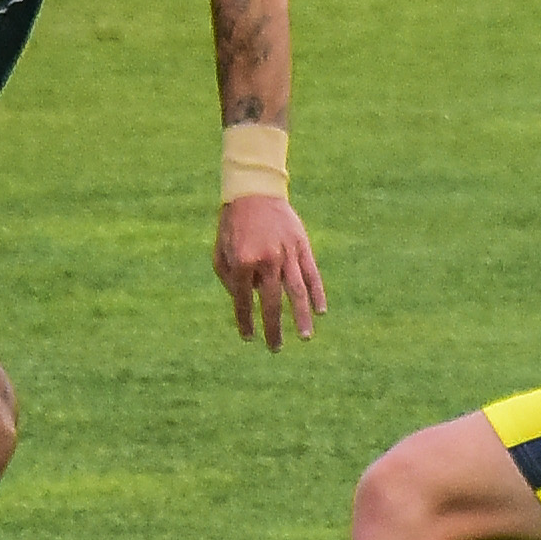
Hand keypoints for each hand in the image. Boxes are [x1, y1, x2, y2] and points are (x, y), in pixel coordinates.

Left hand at [214, 195, 325, 351]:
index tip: (248, 338)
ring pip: (296, 292)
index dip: (245, 321)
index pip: (243, 301)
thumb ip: (230, 279)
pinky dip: (317, 294)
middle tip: (274, 348)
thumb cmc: (233, 225)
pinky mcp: (301, 246)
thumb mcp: (220, 252)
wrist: (253, 192)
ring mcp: (286, 253)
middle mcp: (266, 260)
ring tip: (304, 338)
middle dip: (272, 328)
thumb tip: (248, 301)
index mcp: (242, 262)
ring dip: (300, 317)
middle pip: (271, 302)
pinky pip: (312, 274)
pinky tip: (320, 311)